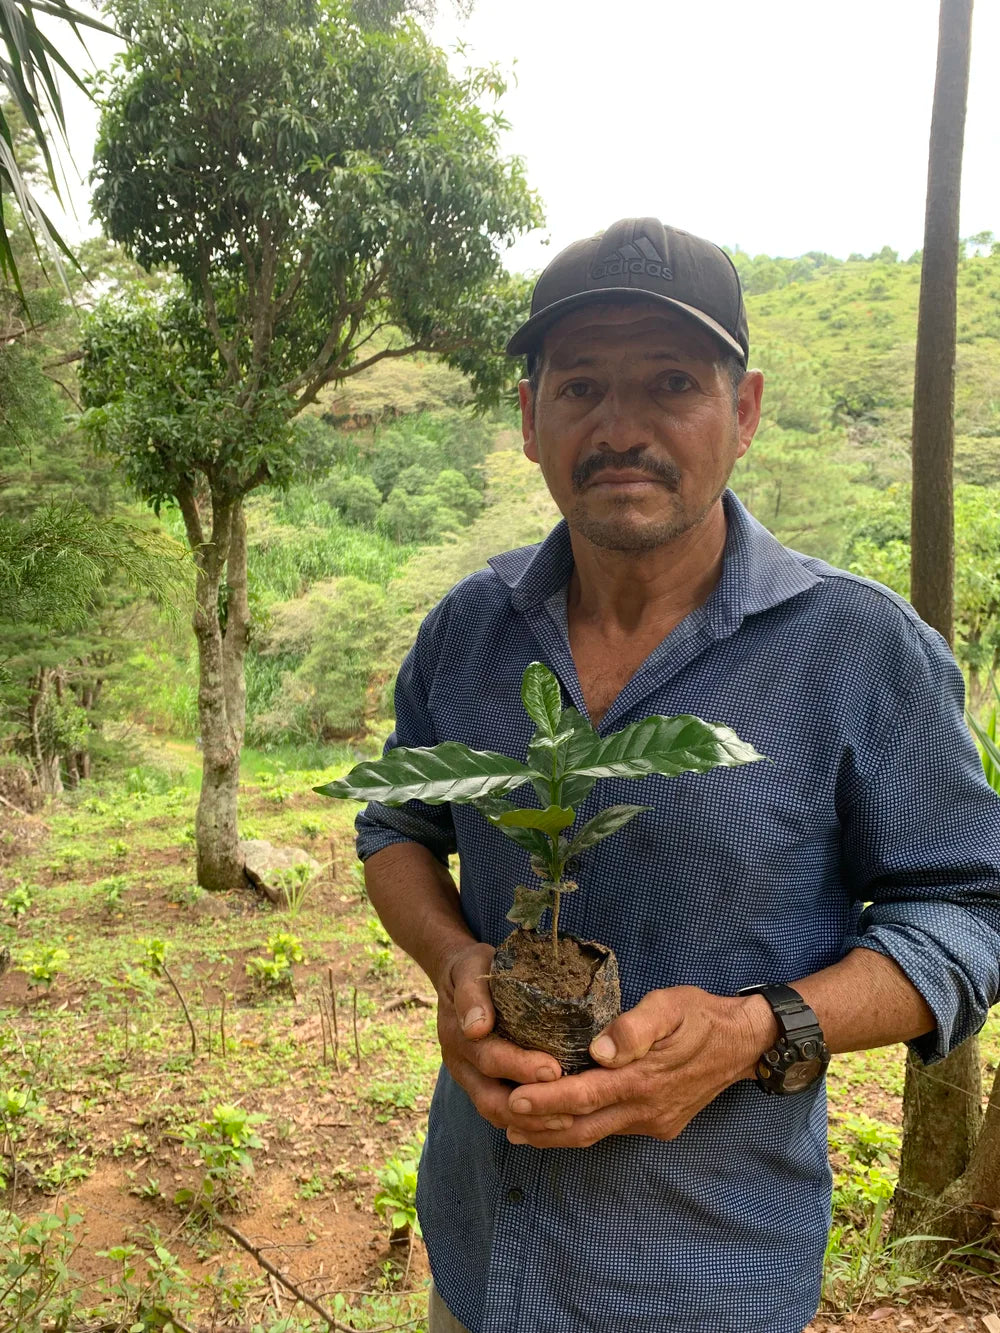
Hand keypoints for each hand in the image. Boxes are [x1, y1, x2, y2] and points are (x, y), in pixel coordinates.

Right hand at [434, 942, 563, 1131]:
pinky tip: (554, 1122)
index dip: (520, 1067)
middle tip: (568, 1105)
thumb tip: (477, 1027)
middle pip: (490, 1097)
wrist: (460, 976)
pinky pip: (500, 1114)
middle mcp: (461, 1062)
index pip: (488, 1058)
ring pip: (495, 1112)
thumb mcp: (470, 967)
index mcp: (458, 1033)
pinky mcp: (481, 1085)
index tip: (553, 1069)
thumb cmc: (474, 968)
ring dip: (529, 1122)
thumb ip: (472, 993)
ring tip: (567, 1121)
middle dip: (530, 1104)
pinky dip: (525, 1123)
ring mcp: (469, 1078)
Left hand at [500, 986, 776, 1147]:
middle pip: (583, 1125)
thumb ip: (637, 1026)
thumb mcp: (672, 1005)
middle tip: (501, 1115)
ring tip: (517, 1128)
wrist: (744, 1044)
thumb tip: (601, 1048)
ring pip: (595, 1135)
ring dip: (556, 1134)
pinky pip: (611, 1131)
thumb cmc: (701, 1015)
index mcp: (644, 1078)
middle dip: (540, 1124)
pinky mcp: (658, 1125)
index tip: (514, 1099)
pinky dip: (581, 1130)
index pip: (585, 1094)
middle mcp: (645, 1108)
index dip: (547, 1100)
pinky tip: (560, 1123)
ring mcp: (652, 1121)